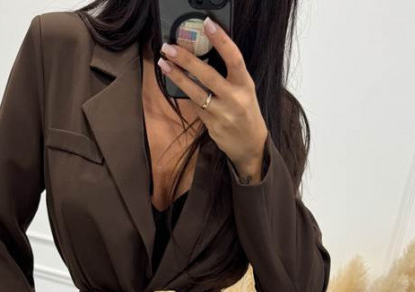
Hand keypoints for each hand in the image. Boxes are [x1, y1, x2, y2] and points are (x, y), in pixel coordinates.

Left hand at [158, 17, 268, 178]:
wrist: (250, 145)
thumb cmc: (246, 112)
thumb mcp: (245, 90)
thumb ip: (229, 74)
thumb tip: (203, 54)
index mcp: (245, 84)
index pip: (234, 57)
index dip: (221, 40)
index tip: (207, 24)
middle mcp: (234, 98)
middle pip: (208, 75)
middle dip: (186, 60)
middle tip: (169, 48)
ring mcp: (222, 114)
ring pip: (196, 93)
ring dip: (177, 77)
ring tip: (163, 64)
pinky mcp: (211, 126)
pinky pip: (195, 107)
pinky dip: (186, 94)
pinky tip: (177, 84)